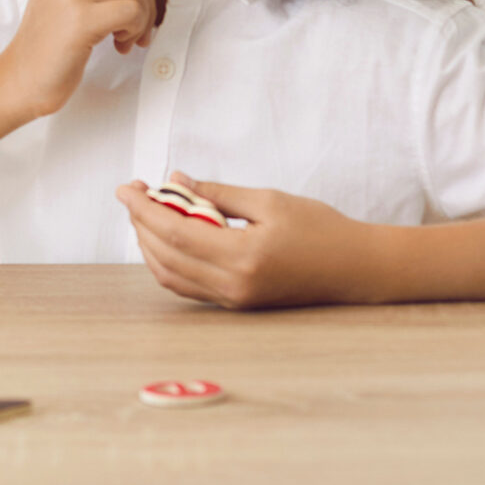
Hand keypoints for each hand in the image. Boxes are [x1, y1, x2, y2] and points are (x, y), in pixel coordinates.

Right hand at [0, 0, 155, 119]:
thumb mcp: (66, 0)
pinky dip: (136, 30)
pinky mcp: (80, 17)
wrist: (21, 79)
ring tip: (123, 40)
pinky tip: (119, 44)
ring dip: (141, 21)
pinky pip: (132, 11)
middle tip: (131, 34)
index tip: (126, 22)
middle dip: (145, 5)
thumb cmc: (50, 47)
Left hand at [117, 172, 374, 308]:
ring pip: (171, 274)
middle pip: (166, 255)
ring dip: (150, 242)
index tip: (126, 188)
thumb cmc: (320, 229)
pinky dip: (167, 261)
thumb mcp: (267, 200)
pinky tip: (167, 235)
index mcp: (243, 257)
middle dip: (141, 222)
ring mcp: (235, 299)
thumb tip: (174, 180)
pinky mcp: (237, 303)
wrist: (358, 268)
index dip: (143, 209)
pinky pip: (188, 285)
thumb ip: (216, 193)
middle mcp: (234, 285)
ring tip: (148, 209)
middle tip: (135, 192)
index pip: (174, 233)